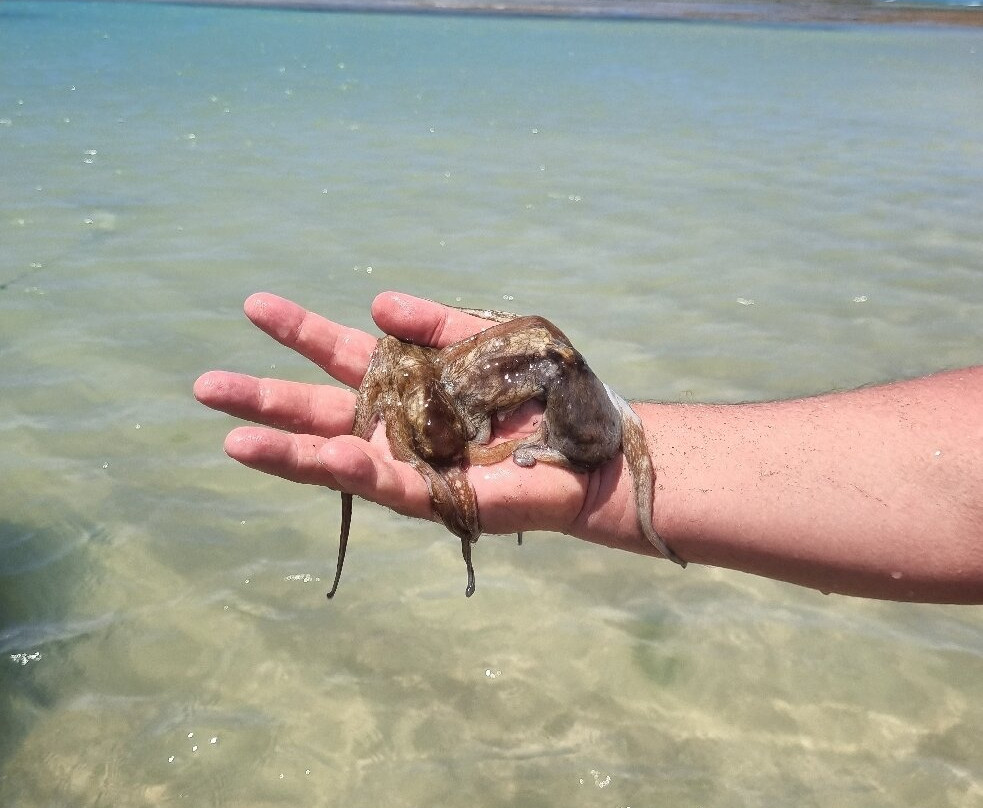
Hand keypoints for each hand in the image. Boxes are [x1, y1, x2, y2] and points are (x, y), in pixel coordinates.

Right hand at [193, 292, 640, 544]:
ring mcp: (406, 463)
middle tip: (204, 385)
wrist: (591, 447)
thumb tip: (374, 303)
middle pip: (318, 409)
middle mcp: (396, 425)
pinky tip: (302, 454)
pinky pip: (375, 480)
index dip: (299, 331)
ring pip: (331, 454)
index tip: (254, 305)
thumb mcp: (487, 340)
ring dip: (280, 446)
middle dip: (263, 397)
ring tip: (228, 433)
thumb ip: (434, 324)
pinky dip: (337, 468)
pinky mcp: (428, 497)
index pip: (341, 354)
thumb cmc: (546, 393)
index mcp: (407, 383)